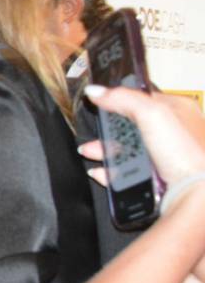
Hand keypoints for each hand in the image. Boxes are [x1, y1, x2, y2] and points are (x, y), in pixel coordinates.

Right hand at [80, 86, 204, 187]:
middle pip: (132, 125)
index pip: (144, 97)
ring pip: (129, 149)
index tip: (100, 103)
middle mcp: (175, 131)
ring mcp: (166, 155)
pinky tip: (101, 172)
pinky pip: (130, 171)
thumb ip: (122, 98)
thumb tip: (95, 90)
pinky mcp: (159, 176)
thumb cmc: (185, 153)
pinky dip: (112, 171)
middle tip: (94, 131)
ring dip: (105, 150)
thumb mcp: (152, 114)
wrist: (193, 192)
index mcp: (180, 109)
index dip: (120, 99)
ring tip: (89, 152)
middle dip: (107, 130)